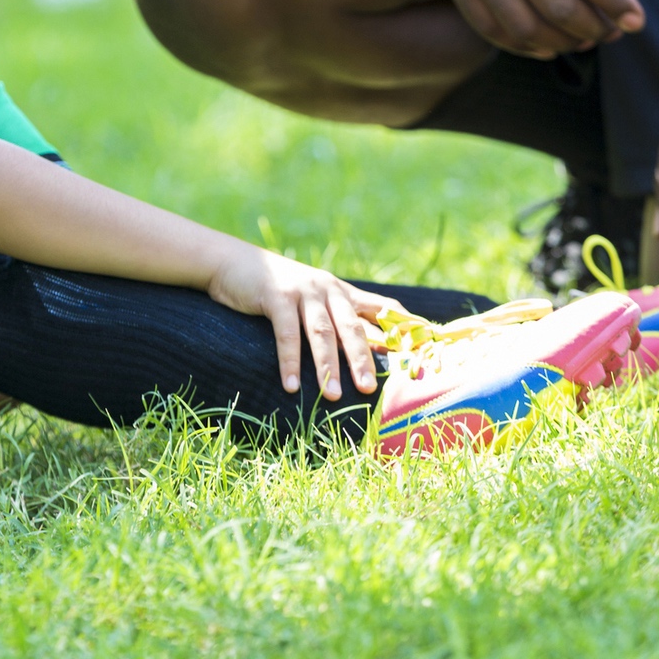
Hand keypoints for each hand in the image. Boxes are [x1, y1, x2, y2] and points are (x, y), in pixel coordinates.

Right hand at [206, 247, 394, 399]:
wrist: (236, 263)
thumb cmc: (280, 290)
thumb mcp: (315, 300)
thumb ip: (340, 319)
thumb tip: (370, 352)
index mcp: (344, 293)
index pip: (384, 309)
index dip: (404, 329)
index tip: (423, 353)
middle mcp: (329, 290)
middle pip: (353, 327)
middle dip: (363, 359)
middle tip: (370, 388)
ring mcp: (303, 292)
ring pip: (322, 333)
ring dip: (327, 366)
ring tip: (333, 395)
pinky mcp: (276, 296)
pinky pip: (286, 333)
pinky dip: (289, 361)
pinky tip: (290, 385)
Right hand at [395, 0, 648, 57]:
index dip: (615, 2)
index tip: (635, 19)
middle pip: (557, 5)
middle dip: (595, 27)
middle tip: (613, 31)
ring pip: (523, 25)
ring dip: (561, 42)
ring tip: (583, 39)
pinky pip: (487, 26)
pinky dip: (519, 44)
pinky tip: (543, 44)